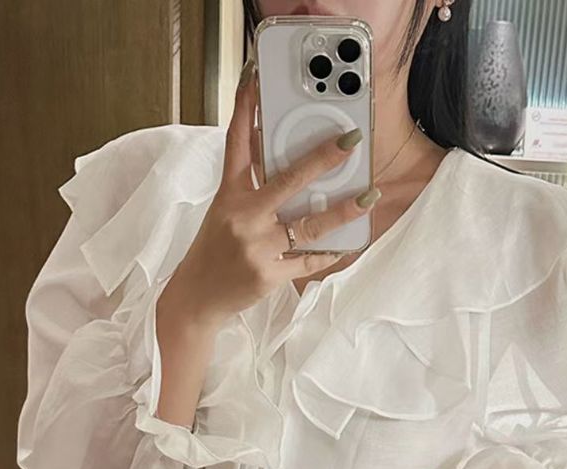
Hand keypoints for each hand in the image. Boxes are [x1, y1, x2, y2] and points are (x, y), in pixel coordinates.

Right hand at [165, 58, 377, 330]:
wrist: (197, 297)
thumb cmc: (216, 248)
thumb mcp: (225, 210)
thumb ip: (252, 185)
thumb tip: (286, 159)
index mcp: (229, 193)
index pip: (236, 142)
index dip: (246, 107)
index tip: (257, 75)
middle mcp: (243, 216)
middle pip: (286, 181)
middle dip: (321, 159)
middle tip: (350, 141)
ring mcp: (256, 246)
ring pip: (308, 224)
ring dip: (343, 210)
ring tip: (369, 195)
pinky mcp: (268, 274)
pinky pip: (309, 261)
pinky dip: (331, 252)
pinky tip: (350, 242)